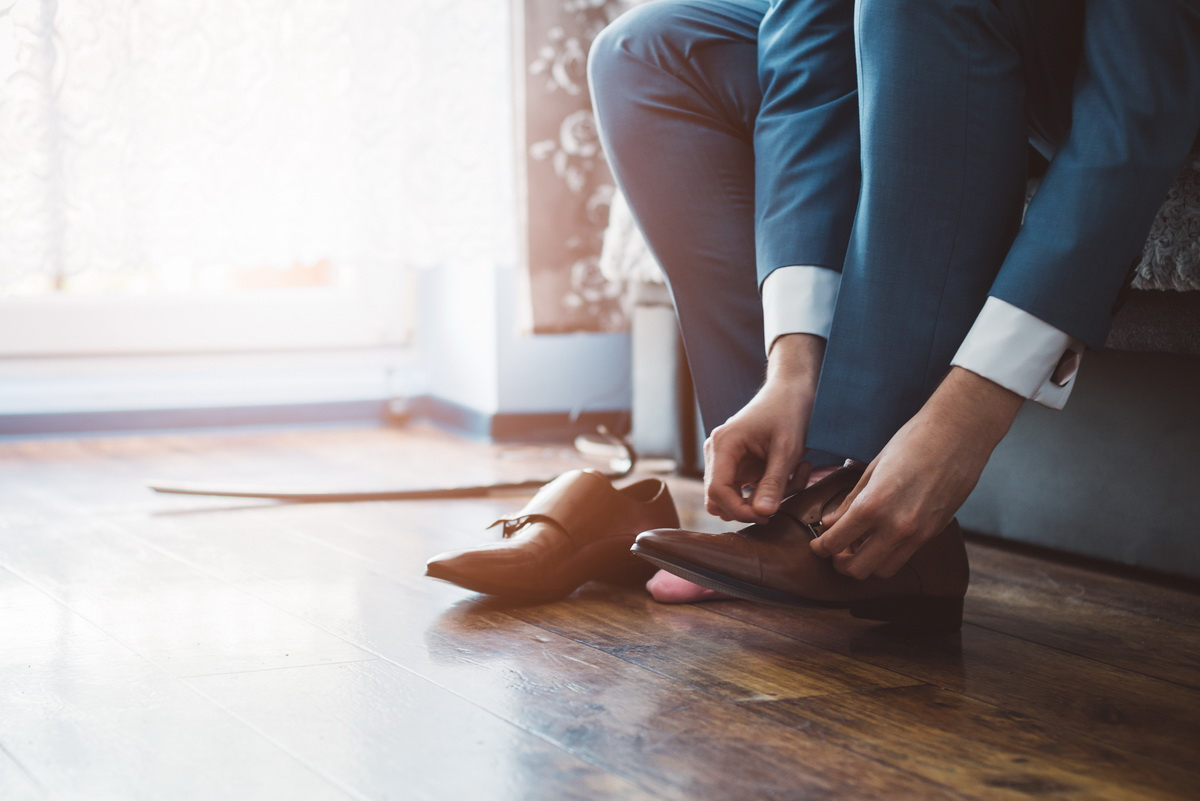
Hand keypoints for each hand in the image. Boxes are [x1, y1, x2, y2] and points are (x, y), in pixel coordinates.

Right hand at [704, 334, 823, 522]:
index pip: (716, 491)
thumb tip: (762, 514)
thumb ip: (774, 482)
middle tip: (781, 503)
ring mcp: (726, 459)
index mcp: (723, 445)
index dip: (738, 510)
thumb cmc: (789, 412)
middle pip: (719, 498)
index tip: (765, 516)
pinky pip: (748, 490)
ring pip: (735, 498)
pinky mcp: (739, 464)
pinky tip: (795, 473)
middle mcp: (717, 453)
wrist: (793, 390)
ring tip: (794, 481)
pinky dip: (770, 490)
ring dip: (763, 499)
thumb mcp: (787, 449)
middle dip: (751, 507)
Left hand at [810, 368, 1022, 578]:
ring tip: (859, 546)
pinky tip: (882, 537)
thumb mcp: (871, 469)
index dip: (821, 547)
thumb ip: (849, 502)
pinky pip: (905, 557)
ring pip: (883, 571)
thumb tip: (830, 523)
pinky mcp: (934, 533)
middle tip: (835, 551)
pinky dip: (888, 555)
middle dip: (840, 563)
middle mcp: (896, 527)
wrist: (959, 434)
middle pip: (858, 569)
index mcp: (873, 506)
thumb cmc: (912, 442)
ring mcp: (918, 534)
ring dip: (867, 564)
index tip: (817, 544)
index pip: (835, 543)